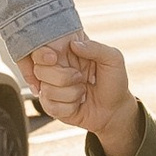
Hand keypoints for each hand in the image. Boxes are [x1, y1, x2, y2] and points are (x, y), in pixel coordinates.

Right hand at [25, 33, 139, 155]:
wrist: (115, 110)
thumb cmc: (114, 82)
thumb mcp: (113, 59)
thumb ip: (95, 48)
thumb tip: (73, 45)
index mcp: (66, 52)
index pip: (42, 49)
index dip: (42, 54)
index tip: (54, 58)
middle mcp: (55, 69)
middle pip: (39, 70)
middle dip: (62, 77)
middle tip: (80, 78)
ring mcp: (51, 88)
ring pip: (46, 90)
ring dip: (71, 94)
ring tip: (83, 92)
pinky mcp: (51, 106)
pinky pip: (50, 107)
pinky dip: (69, 107)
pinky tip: (77, 104)